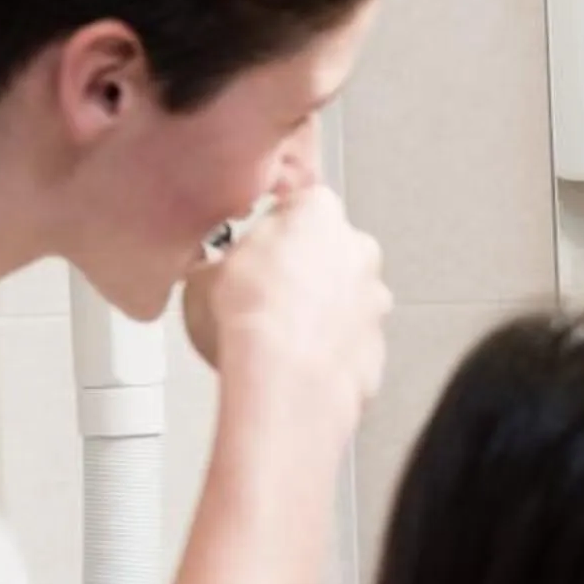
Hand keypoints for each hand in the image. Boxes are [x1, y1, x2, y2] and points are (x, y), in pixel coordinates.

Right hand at [180, 184, 389, 415]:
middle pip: (327, 252)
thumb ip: (221, 262)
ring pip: (344, 299)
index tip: (252, 251)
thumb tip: (212, 273)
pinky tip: (296, 364)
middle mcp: (358, 250)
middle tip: (261, 295)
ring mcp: (374, 300)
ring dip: (318, 311)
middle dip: (301, 270)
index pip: (298, 206)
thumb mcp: (206, 273)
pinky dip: (329, 351)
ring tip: (277, 336)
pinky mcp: (377, 346)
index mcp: (318, 213)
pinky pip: (349, 342)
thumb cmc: (250, 316)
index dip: (270, 232)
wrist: (285, 378)